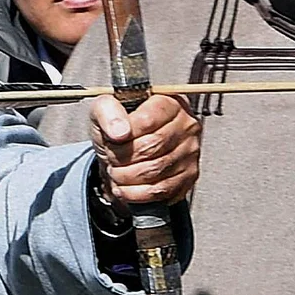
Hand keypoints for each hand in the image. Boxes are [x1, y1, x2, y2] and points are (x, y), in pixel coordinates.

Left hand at [88, 94, 199, 211]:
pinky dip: (135, 193)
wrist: (126, 151)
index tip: (110, 140)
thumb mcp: (104, 110)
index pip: (148, 120)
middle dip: (123, 157)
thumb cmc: (119, 127)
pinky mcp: (188, 175)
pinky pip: (161, 190)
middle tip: (111, 158)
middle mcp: (186, 125)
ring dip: (126, 176)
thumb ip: (107, 111)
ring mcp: (190, 151)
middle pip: (152, 147)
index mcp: (169, 101)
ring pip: (155, 171)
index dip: (123, 134)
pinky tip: (124, 187)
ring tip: (115, 171)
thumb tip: (119, 132)